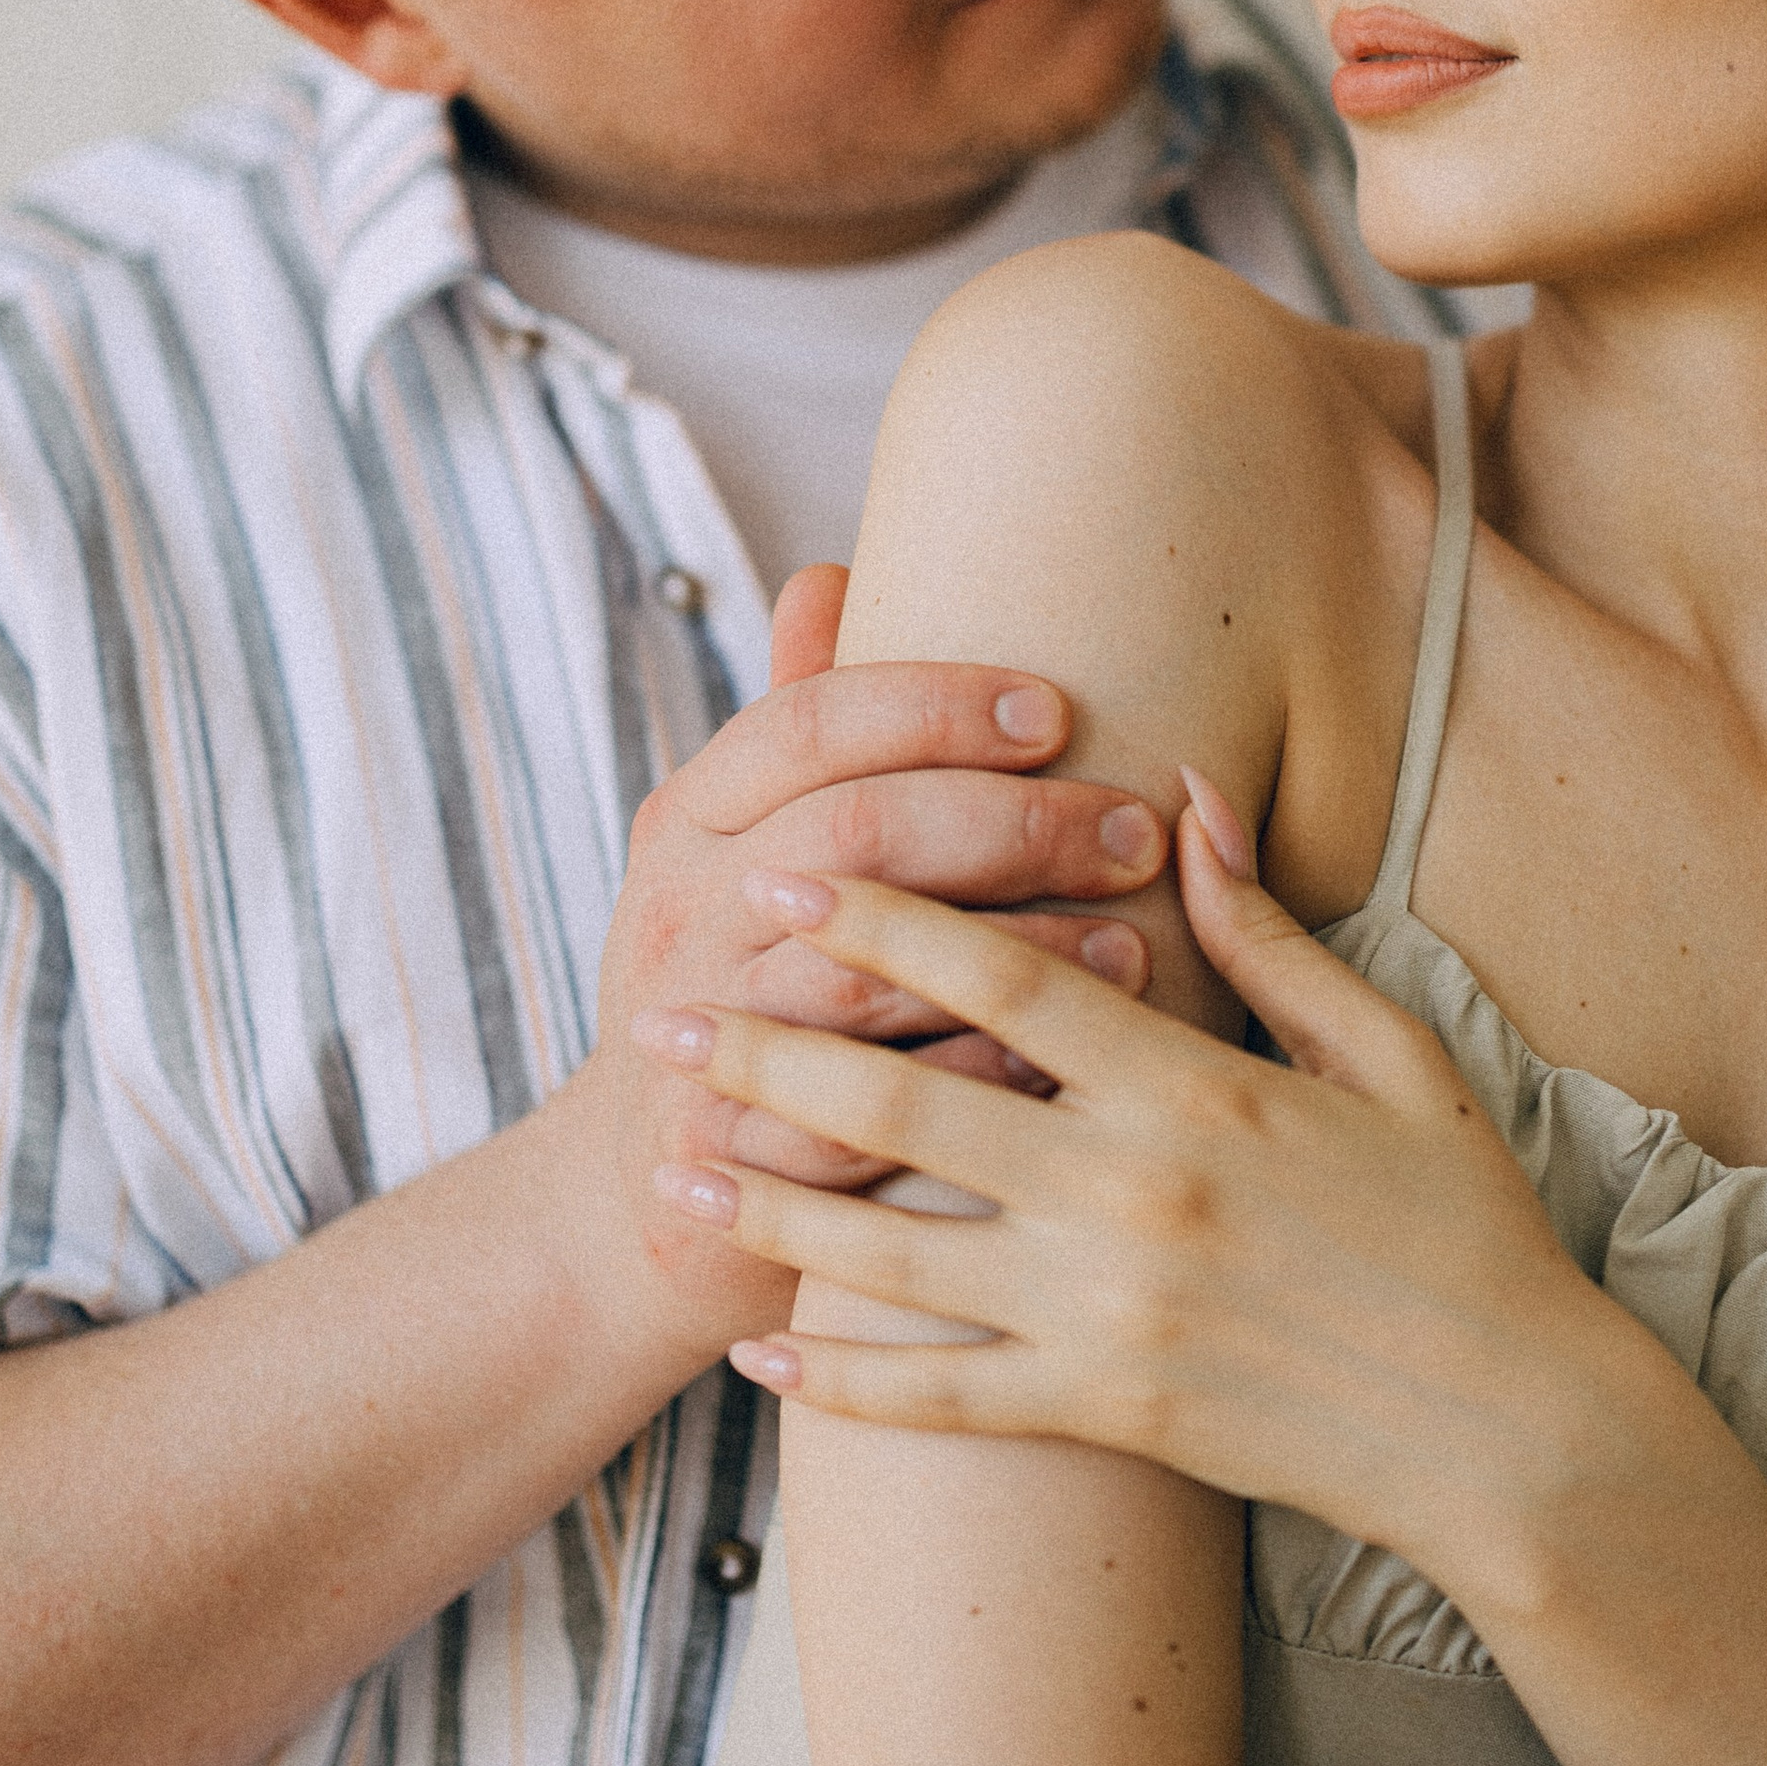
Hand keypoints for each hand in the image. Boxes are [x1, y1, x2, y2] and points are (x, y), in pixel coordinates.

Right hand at [581, 563, 1169, 1352]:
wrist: (631, 1194)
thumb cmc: (725, 982)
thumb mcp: (727, 848)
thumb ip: (793, 725)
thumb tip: (829, 571)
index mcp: (688, 822)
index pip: (809, 725)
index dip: (935, 706)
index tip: (1054, 707)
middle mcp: (683, 918)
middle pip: (856, 835)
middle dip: (1011, 823)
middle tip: (1132, 828)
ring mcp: (703, 1040)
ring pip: (871, 978)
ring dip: (1020, 953)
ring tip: (1135, 939)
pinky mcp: (740, 1159)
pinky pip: (876, 1116)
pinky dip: (978, 1081)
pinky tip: (1070, 1058)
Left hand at [639, 776, 1638, 1585]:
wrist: (1513, 1431)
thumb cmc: (1464, 1226)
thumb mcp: (1393, 1053)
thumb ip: (1269, 937)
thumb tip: (1189, 798)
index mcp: (1196, 1090)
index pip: (1004, 980)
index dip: (883, 918)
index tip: (784, 871)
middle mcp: (1130, 1199)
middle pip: (908, 1102)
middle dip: (770, 1049)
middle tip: (664, 1011)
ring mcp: (1106, 1317)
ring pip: (892, 1254)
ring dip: (767, 1202)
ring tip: (667, 1162)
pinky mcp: (1104, 1417)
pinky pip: (941, 1398)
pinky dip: (842, 1379)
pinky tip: (761, 1349)